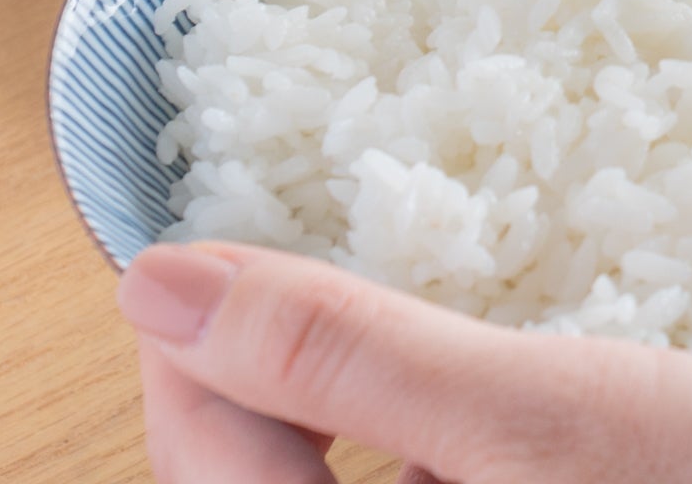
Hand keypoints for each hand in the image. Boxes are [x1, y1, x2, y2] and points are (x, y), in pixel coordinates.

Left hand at [118, 243, 691, 483]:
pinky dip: (437, 420)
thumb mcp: (531, 414)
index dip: (186, 351)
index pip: (209, 480)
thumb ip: (337, 357)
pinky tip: (485, 357)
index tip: (189, 234)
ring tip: (392, 276)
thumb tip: (159, 286)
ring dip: (353, 388)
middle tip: (292, 233)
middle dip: (272, 370)